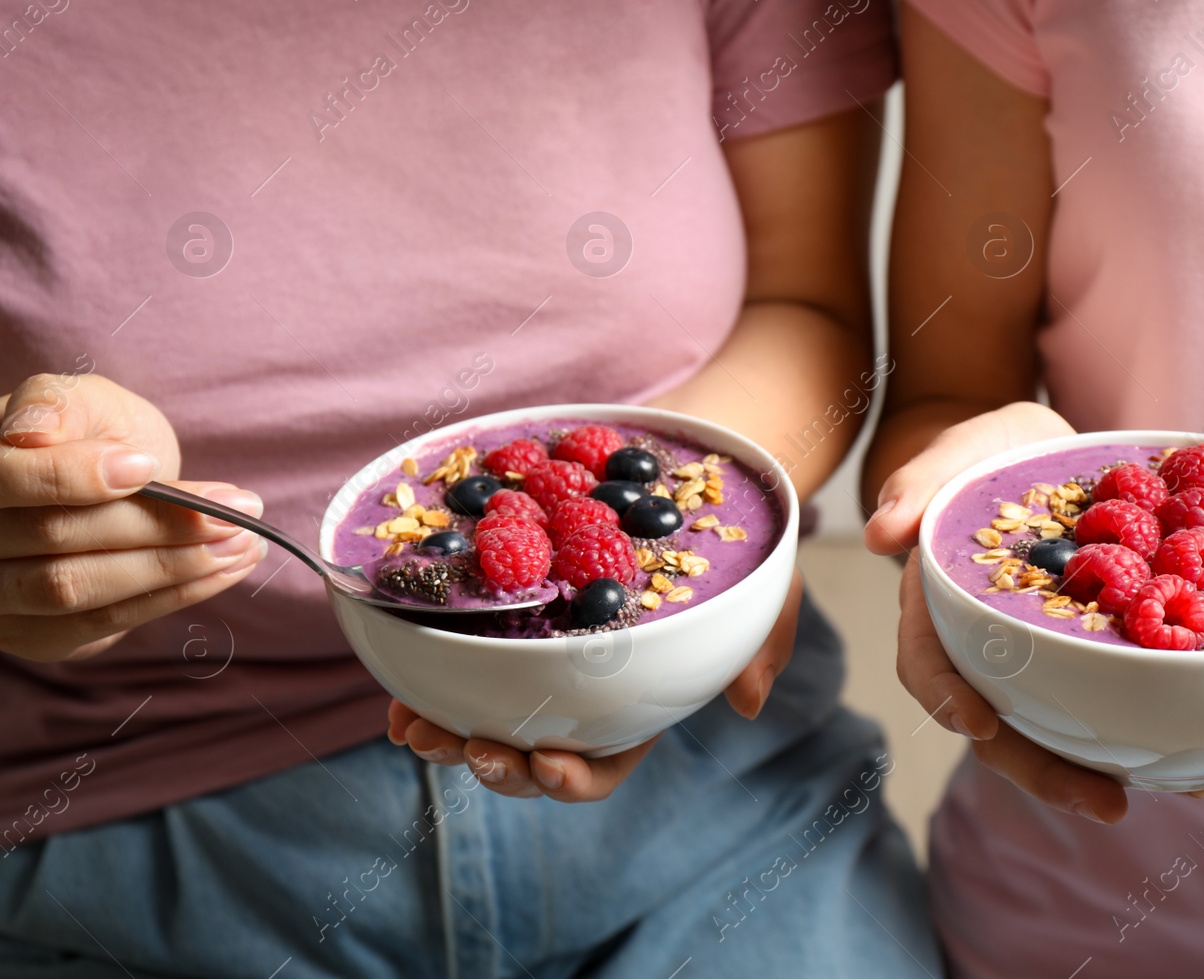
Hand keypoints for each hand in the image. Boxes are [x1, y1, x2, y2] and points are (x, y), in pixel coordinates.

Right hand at [0, 373, 267, 661]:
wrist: (101, 477)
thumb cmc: (86, 431)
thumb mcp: (79, 400)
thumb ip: (56, 406)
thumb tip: (32, 433)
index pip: (7, 482)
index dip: (73, 477)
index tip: (146, 466)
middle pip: (55, 540)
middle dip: (154, 525)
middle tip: (236, 510)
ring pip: (78, 590)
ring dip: (174, 567)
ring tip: (243, 541)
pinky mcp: (38, 635)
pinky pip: (103, 624)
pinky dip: (174, 596)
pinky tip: (228, 568)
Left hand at [389, 569, 803, 799]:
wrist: (693, 466)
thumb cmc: (737, 541)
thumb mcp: (768, 589)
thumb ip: (760, 644)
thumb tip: (748, 701)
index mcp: (637, 703)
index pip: (604, 764)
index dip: (573, 777)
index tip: (548, 763)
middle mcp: (579, 690)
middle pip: (529, 753)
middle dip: (493, 764)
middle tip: (468, 747)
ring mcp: (534, 653)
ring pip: (480, 715)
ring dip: (442, 734)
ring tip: (413, 728)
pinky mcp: (500, 611)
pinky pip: (451, 654)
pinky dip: (419, 673)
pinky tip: (396, 675)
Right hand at [864, 401, 1130, 823]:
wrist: (1047, 452)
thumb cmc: (997, 449)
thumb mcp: (968, 444)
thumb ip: (922, 477)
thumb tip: (878, 533)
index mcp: (940, 601)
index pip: (928, 661)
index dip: (948, 699)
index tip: (981, 725)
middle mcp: (981, 643)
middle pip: (996, 720)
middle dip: (1043, 768)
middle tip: (1106, 802)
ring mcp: (1032, 657)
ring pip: (1047, 728)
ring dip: (1090, 771)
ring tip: (1149, 799)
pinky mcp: (1083, 656)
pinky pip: (1103, 704)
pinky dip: (1139, 740)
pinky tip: (1194, 766)